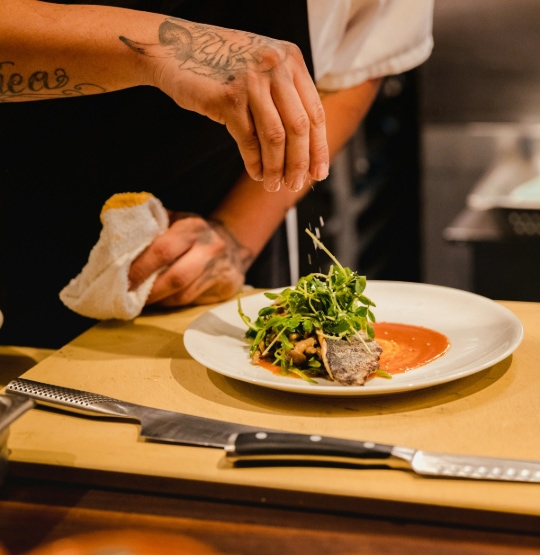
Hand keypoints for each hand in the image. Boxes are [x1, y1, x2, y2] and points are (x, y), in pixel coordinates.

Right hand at [120, 17, 328, 191]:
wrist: (174, 49)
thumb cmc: (220, 66)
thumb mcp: (261, 69)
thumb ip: (284, 96)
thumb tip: (304, 148)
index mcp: (291, 59)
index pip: (315, 112)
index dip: (318, 148)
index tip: (318, 174)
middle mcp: (276, 66)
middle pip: (299, 127)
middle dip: (300, 163)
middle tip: (295, 185)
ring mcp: (252, 80)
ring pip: (276, 137)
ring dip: (276, 168)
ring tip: (273, 185)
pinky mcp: (229, 97)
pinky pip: (249, 140)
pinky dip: (255, 162)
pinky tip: (255, 173)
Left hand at [128, 213, 253, 306]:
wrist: (234, 244)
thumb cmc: (194, 233)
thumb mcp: (176, 220)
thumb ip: (152, 228)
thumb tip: (118, 243)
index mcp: (193, 228)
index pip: (163, 250)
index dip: (140, 268)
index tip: (122, 280)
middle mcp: (209, 249)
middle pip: (176, 277)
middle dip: (149, 291)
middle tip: (128, 297)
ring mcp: (219, 270)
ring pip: (183, 295)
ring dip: (158, 301)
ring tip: (140, 302)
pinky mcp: (225, 289)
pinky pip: (192, 302)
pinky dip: (171, 304)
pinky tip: (160, 301)